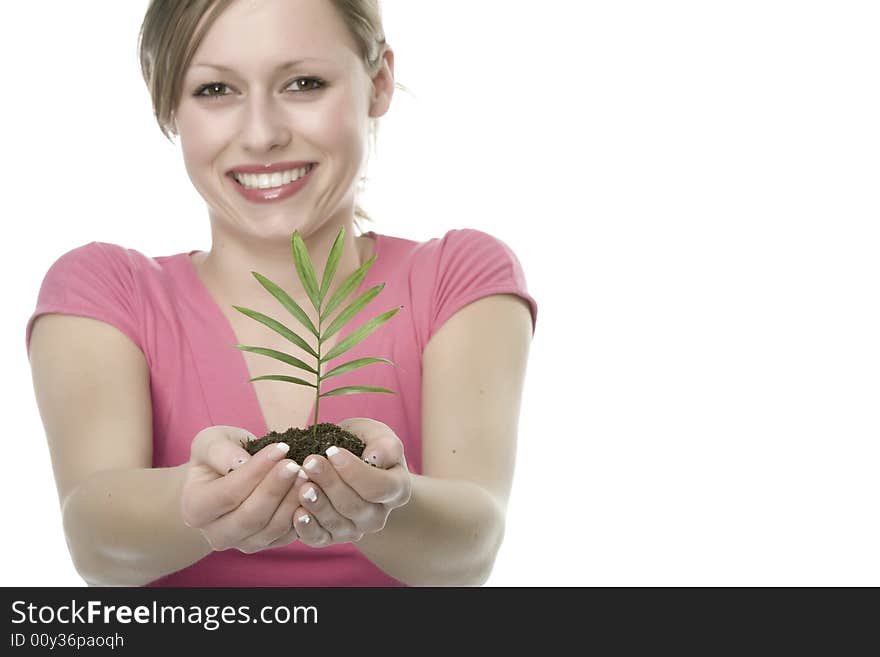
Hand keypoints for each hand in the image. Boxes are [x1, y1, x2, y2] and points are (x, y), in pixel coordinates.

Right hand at [180, 426, 307, 552]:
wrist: (228, 476)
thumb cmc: (219, 455)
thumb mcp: (211, 442)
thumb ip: (220, 450)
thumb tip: (240, 462)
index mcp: (194, 508)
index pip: (228, 493)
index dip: (256, 471)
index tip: (281, 448)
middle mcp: (215, 533)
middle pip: (250, 517)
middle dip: (276, 488)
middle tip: (297, 465)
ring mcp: (241, 544)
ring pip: (271, 529)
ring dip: (291, 501)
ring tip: (305, 475)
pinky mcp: (266, 545)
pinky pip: (286, 535)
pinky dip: (301, 514)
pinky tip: (310, 491)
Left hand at [292, 418, 411, 547]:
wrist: (346, 464)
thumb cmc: (362, 445)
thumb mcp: (375, 434)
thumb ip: (383, 444)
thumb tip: (376, 457)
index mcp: (396, 489)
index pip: (380, 488)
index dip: (356, 472)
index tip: (333, 451)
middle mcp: (379, 515)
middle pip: (356, 506)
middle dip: (331, 484)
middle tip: (310, 463)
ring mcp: (356, 529)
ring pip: (337, 523)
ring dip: (318, 504)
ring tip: (301, 485)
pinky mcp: (331, 537)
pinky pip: (320, 538)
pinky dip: (307, 528)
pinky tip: (297, 512)